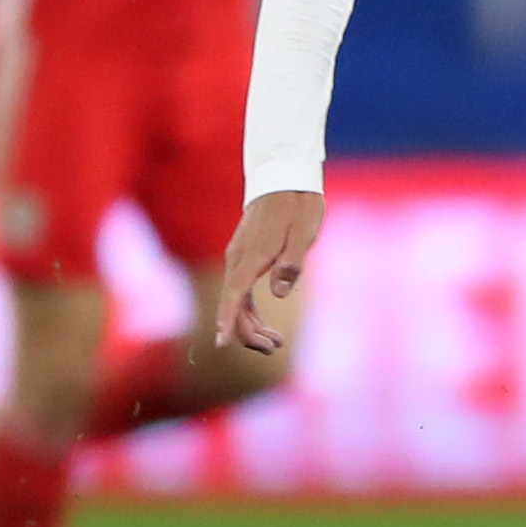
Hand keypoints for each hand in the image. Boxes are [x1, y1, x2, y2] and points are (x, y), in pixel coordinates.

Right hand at [215, 190, 323, 353]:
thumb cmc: (298, 206)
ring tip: (275, 342)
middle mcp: (238, 259)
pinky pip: (241, 290)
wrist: (285, 178)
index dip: (228, 321)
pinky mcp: (245, 256)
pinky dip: (250, 309)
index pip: (234, 296)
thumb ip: (291, 263)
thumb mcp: (304, 233)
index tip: (221, 344)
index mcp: (251, 257)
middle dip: (248, 332)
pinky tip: (265, 321)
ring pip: (236, 300)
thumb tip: (279, 294)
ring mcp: (239, 258)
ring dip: (251, 324)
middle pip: (233, 304)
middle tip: (274, 348)